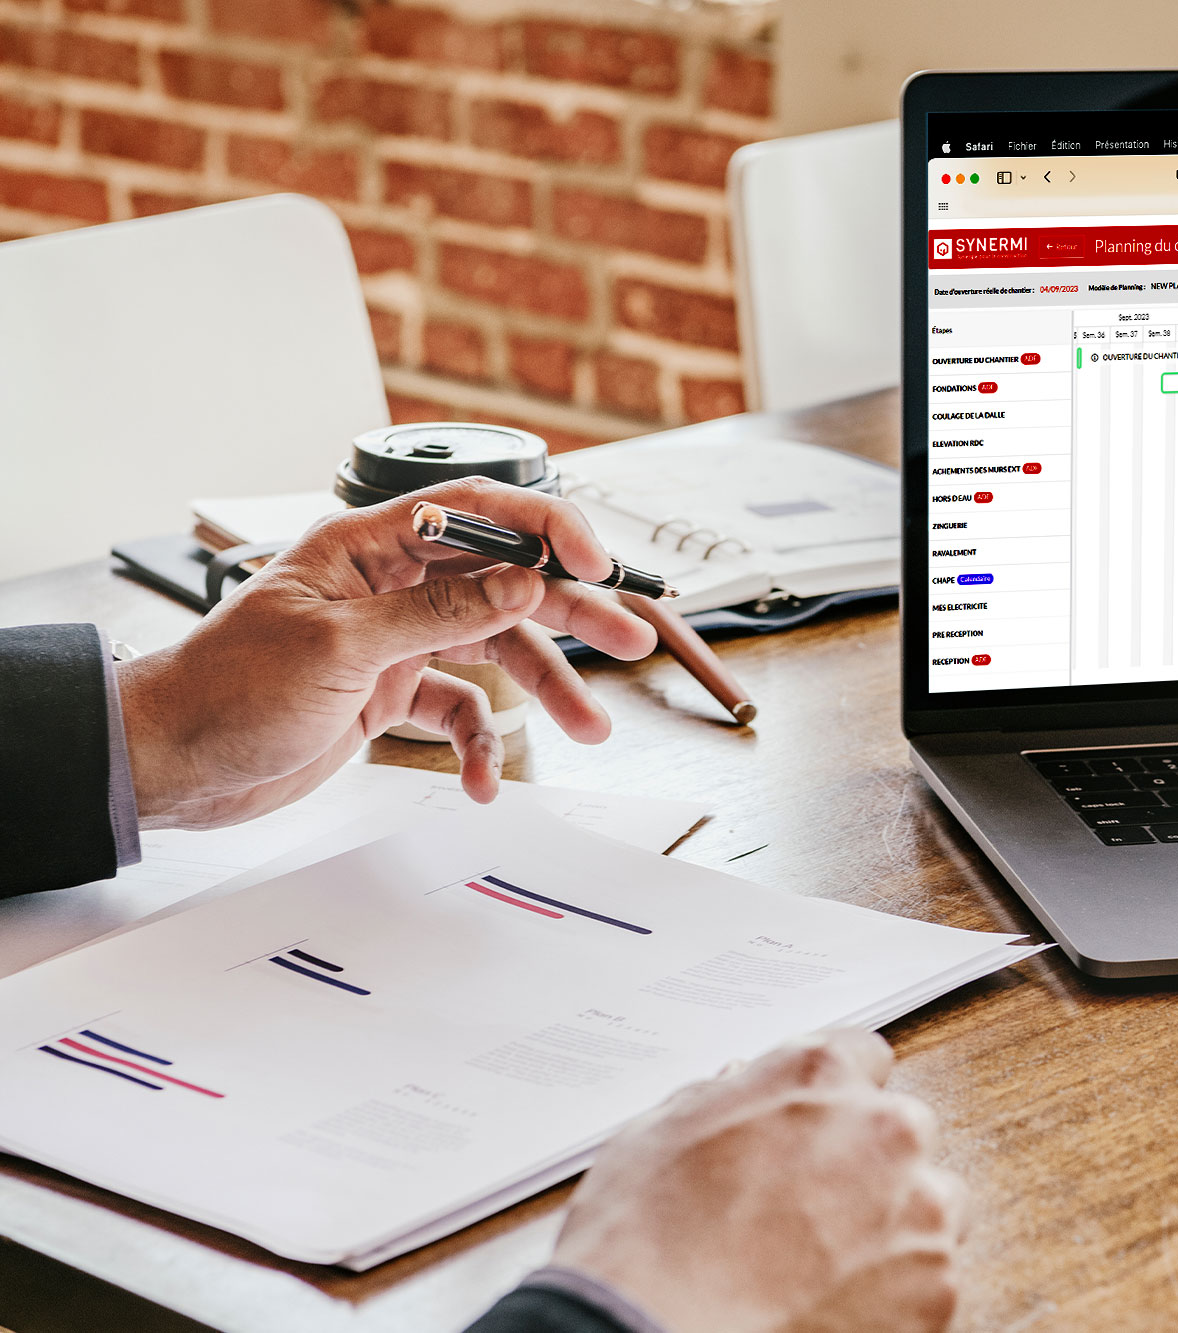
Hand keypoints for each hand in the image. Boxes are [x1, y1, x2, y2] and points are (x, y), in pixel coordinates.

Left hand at [118, 478, 657, 828]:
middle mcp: (390, 587)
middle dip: (570, 613)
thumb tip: (519, 584)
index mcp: (369, 548)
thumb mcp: (339, 649)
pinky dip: (479, 744)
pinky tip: (484, 778)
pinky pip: (459, 709)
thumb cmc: (222, 692)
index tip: (595, 562)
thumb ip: (437, 614)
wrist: (169, 765)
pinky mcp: (389, 694)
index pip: (476, 513)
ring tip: (589, 727)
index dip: (545, 528)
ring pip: (495, 652)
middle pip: (504, 584)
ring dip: (544, 691)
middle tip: (629, 638)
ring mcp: (393, 642)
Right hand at [554, 1029, 962, 1332]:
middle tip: (813, 1211)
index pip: (864, 1056)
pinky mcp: (936, 1289)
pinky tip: (833, 1307)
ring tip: (824, 1269)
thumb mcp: (657, 1134)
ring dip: (894, 1228)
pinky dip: (895, 1298)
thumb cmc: (643, 1245)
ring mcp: (920, 1211)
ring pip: (933, 1206)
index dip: (838, 1098)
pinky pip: (930, 1283)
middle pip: (904, 1132)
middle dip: (870, 1163)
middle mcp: (883, 1129)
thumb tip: (738, 1090)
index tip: (825, 1127)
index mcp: (818, 1076)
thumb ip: (720, 1099)